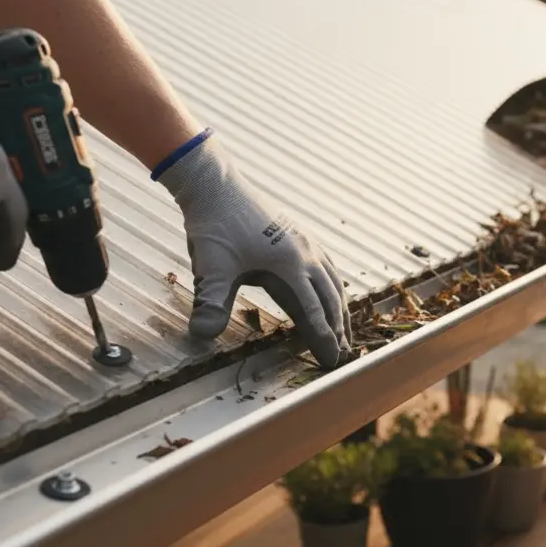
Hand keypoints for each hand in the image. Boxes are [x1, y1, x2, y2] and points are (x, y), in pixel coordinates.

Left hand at [155, 130, 351, 368]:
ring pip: (333, 282)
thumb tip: (202, 335)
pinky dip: (332, 287)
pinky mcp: (299, 236)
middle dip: (338, 328)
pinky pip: (326, 267)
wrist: (215, 186)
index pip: (314, 309)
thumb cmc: (214, 227)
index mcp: (290, 264)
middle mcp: (306, 253)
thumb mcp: (210, 269)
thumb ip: (211, 304)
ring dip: (339, 309)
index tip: (331, 360)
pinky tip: (330, 295)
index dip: (323, 337)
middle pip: (331, 298)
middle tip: (342, 355)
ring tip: (343, 332)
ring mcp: (306, 243)